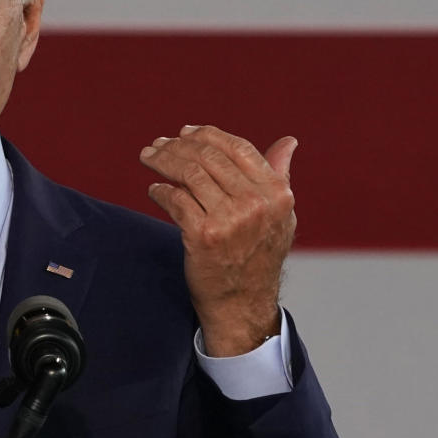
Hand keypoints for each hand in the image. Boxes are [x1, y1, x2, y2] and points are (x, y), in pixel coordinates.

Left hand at [139, 125, 296, 356]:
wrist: (243, 305)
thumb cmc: (258, 257)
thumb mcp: (281, 216)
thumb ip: (279, 176)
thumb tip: (288, 142)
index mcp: (277, 193)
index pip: (238, 147)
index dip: (207, 135)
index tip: (184, 132)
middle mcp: (256, 203)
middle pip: (208, 156)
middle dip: (177, 146)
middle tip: (157, 145)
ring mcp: (230, 220)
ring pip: (188, 173)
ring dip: (162, 161)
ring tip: (149, 158)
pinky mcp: (203, 236)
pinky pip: (175, 199)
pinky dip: (159, 191)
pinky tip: (154, 190)